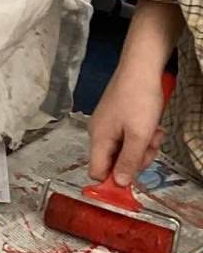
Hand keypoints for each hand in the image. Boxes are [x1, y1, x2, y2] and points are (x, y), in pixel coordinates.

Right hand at [89, 66, 166, 186]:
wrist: (141, 68)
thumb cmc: (139, 100)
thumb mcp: (139, 135)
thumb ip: (129, 162)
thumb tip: (119, 184)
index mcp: (98, 139)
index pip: (97, 171)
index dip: (114, 180)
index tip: (134, 179)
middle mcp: (98, 132)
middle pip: (114, 162)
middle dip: (135, 159)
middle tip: (150, 146)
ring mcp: (107, 124)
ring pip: (124, 149)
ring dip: (142, 146)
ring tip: (154, 132)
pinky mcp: (117, 116)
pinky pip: (128, 136)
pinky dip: (141, 134)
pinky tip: (152, 124)